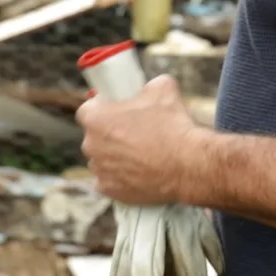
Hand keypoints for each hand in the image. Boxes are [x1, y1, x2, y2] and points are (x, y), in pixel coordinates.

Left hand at [76, 74, 202, 204]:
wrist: (188, 165)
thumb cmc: (172, 125)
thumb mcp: (162, 88)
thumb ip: (148, 85)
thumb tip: (150, 86)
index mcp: (96, 118)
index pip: (87, 110)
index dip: (101, 108)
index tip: (116, 110)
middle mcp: (91, 145)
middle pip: (94, 136)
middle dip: (108, 134)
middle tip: (132, 133)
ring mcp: (99, 170)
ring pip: (101, 159)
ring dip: (113, 156)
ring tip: (138, 155)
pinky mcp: (109, 190)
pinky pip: (107, 181)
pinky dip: (117, 178)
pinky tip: (135, 173)